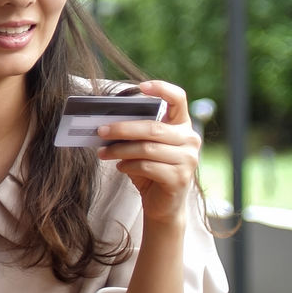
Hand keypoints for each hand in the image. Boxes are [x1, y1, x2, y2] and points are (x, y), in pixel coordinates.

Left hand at [96, 80, 199, 227]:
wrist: (163, 205)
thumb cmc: (150, 171)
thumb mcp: (143, 148)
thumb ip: (134, 133)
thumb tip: (105, 122)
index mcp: (182, 126)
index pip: (178, 99)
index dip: (162, 89)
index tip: (141, 87)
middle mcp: (190, 140)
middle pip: (153, 127)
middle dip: (123, 128)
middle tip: (100, 131)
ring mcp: (188, 160)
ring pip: (148, 148)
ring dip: (120, 150)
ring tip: (103, 153)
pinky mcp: (180, 178)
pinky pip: (148, 167)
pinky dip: (128, 165)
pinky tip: (119, 167)